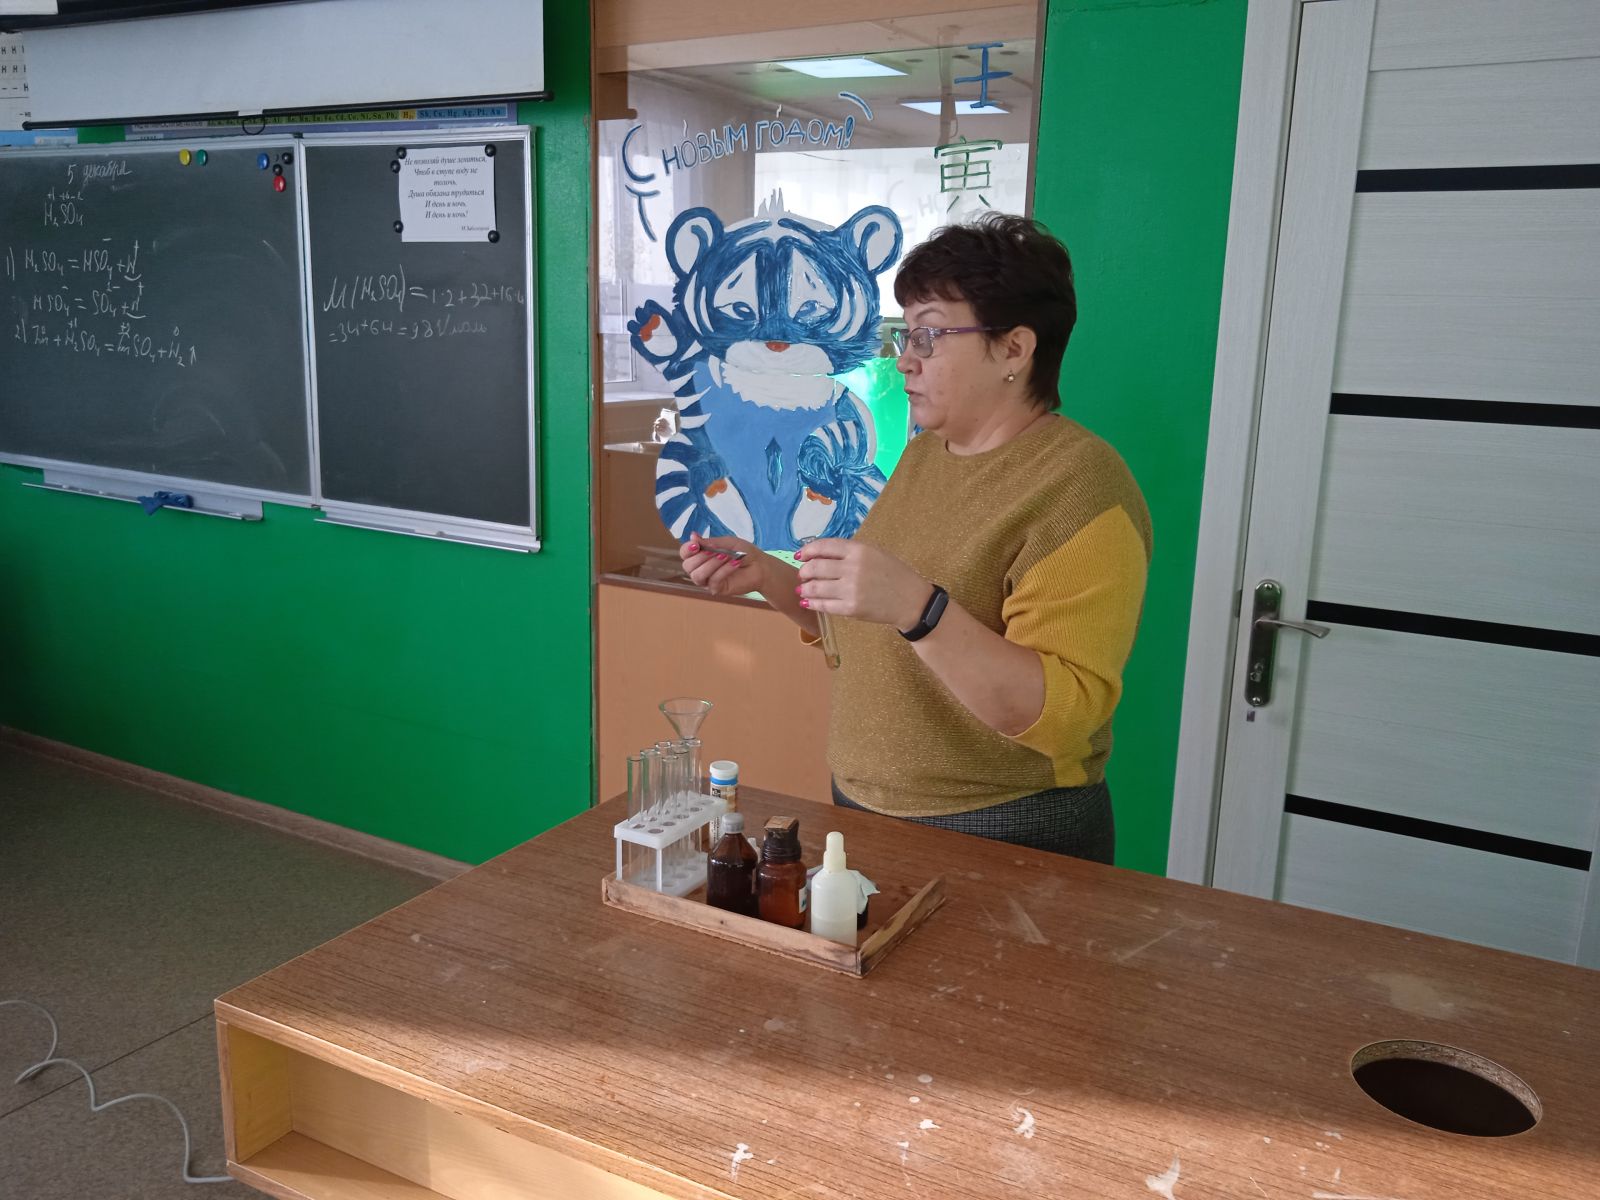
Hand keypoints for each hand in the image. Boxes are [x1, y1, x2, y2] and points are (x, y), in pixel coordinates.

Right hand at [681, 535, 764, 596]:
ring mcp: (708, 580)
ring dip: (711, 564)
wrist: (760, 566)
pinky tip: (734, 564)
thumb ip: (710, 542)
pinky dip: (723, 570)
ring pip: (697, 575)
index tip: (696, 544)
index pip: (685, 554)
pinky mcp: (717, 589)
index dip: (687, 549)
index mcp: (701, 555)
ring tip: (726, 556)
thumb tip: (692, 536)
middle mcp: (701, 568)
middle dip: (701, 557)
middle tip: (716, 551)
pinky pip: (713, 581)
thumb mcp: (727, 542)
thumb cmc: (744, 553)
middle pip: (688, 566)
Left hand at [795, 539, 931, 630]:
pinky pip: (824, 605)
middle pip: (816, 567)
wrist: (911, 601)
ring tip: (803, 590)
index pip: (824, 546)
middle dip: (804, 572)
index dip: (807, 550)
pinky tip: (808, 602)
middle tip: (803, 575)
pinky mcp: (852, 608)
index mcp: (859, 550)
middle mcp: (853, 568)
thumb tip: (819, 554)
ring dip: (805, 589)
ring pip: (816, 587)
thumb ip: (849, 552)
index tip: (800, 555)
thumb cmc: (894, 574)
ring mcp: (851, 589)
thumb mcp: (875, 553)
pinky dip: (813, 603)